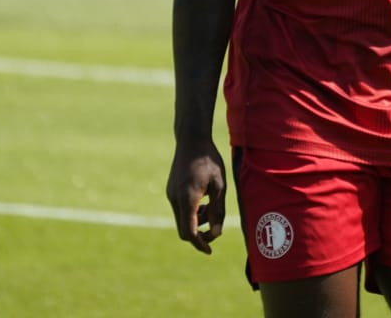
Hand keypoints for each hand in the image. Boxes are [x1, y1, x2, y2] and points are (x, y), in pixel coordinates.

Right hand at [167, 139, 227, 253]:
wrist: (192, 140)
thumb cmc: (209, 161)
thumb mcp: (220, 186)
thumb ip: (218, 211)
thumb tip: (216, 234)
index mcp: (188, 200)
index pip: (189, 232)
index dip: (200, 244)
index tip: (209, 251)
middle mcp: (175, 199)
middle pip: (183, 230)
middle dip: (198, 235)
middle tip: (214, 230)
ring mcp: (170, 195)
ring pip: (181, 220)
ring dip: (196, 222)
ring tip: (211, 208)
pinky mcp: (170, 191)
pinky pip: (179, 209)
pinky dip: (191, 212)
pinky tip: (203, 200)